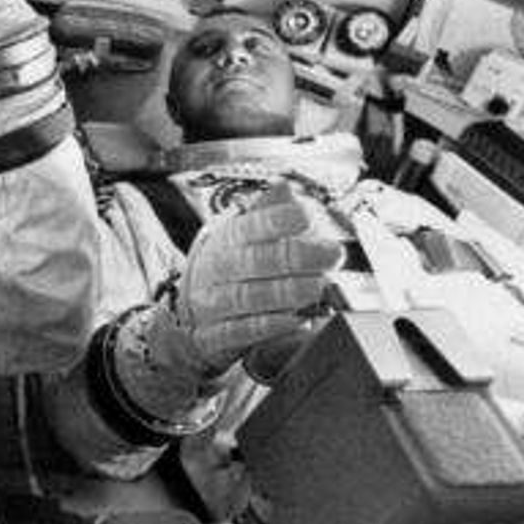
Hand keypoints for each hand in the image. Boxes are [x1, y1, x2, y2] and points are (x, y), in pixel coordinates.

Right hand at [115, 183, 345, 425]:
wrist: (192, 314)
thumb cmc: (230, 270)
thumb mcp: (242, 237)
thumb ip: (266, 214)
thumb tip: (284, 188)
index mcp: (227, 240)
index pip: (249, 226)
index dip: (276, 220)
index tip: (304, 216)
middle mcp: (217, 269)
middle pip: (253, 261)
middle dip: (294, 257)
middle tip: (330, 255)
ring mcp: (213, 303)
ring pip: (246, 297)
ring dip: (284, 293)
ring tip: (316, 289)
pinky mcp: (216, 335)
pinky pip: (240, 332)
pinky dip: (268, 327)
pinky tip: (294, 320)